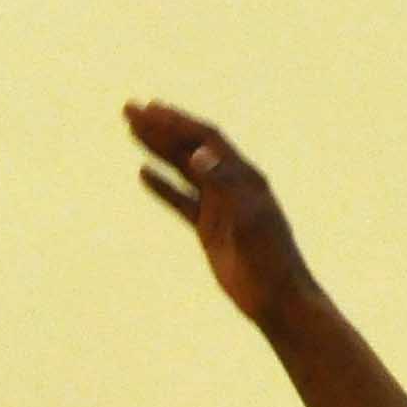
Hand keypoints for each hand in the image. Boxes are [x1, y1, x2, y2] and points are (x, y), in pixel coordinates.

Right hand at [126, 100, 304, 325]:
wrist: (278, 298)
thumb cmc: (269, 258)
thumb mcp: (247, 218)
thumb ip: (223, 184)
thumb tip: (198, 152)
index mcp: (244, 177)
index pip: (206, 139)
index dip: (178, 122)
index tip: (149, 109)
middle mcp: (232, 185)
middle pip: (190, 148)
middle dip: (161, 127)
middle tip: (129, 108)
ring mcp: (220, 206)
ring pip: (183, 170)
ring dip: (158, 148)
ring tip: (132, 130)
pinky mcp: (210, 228)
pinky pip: (181, 201)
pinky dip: (163, 186)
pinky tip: (144, 173)